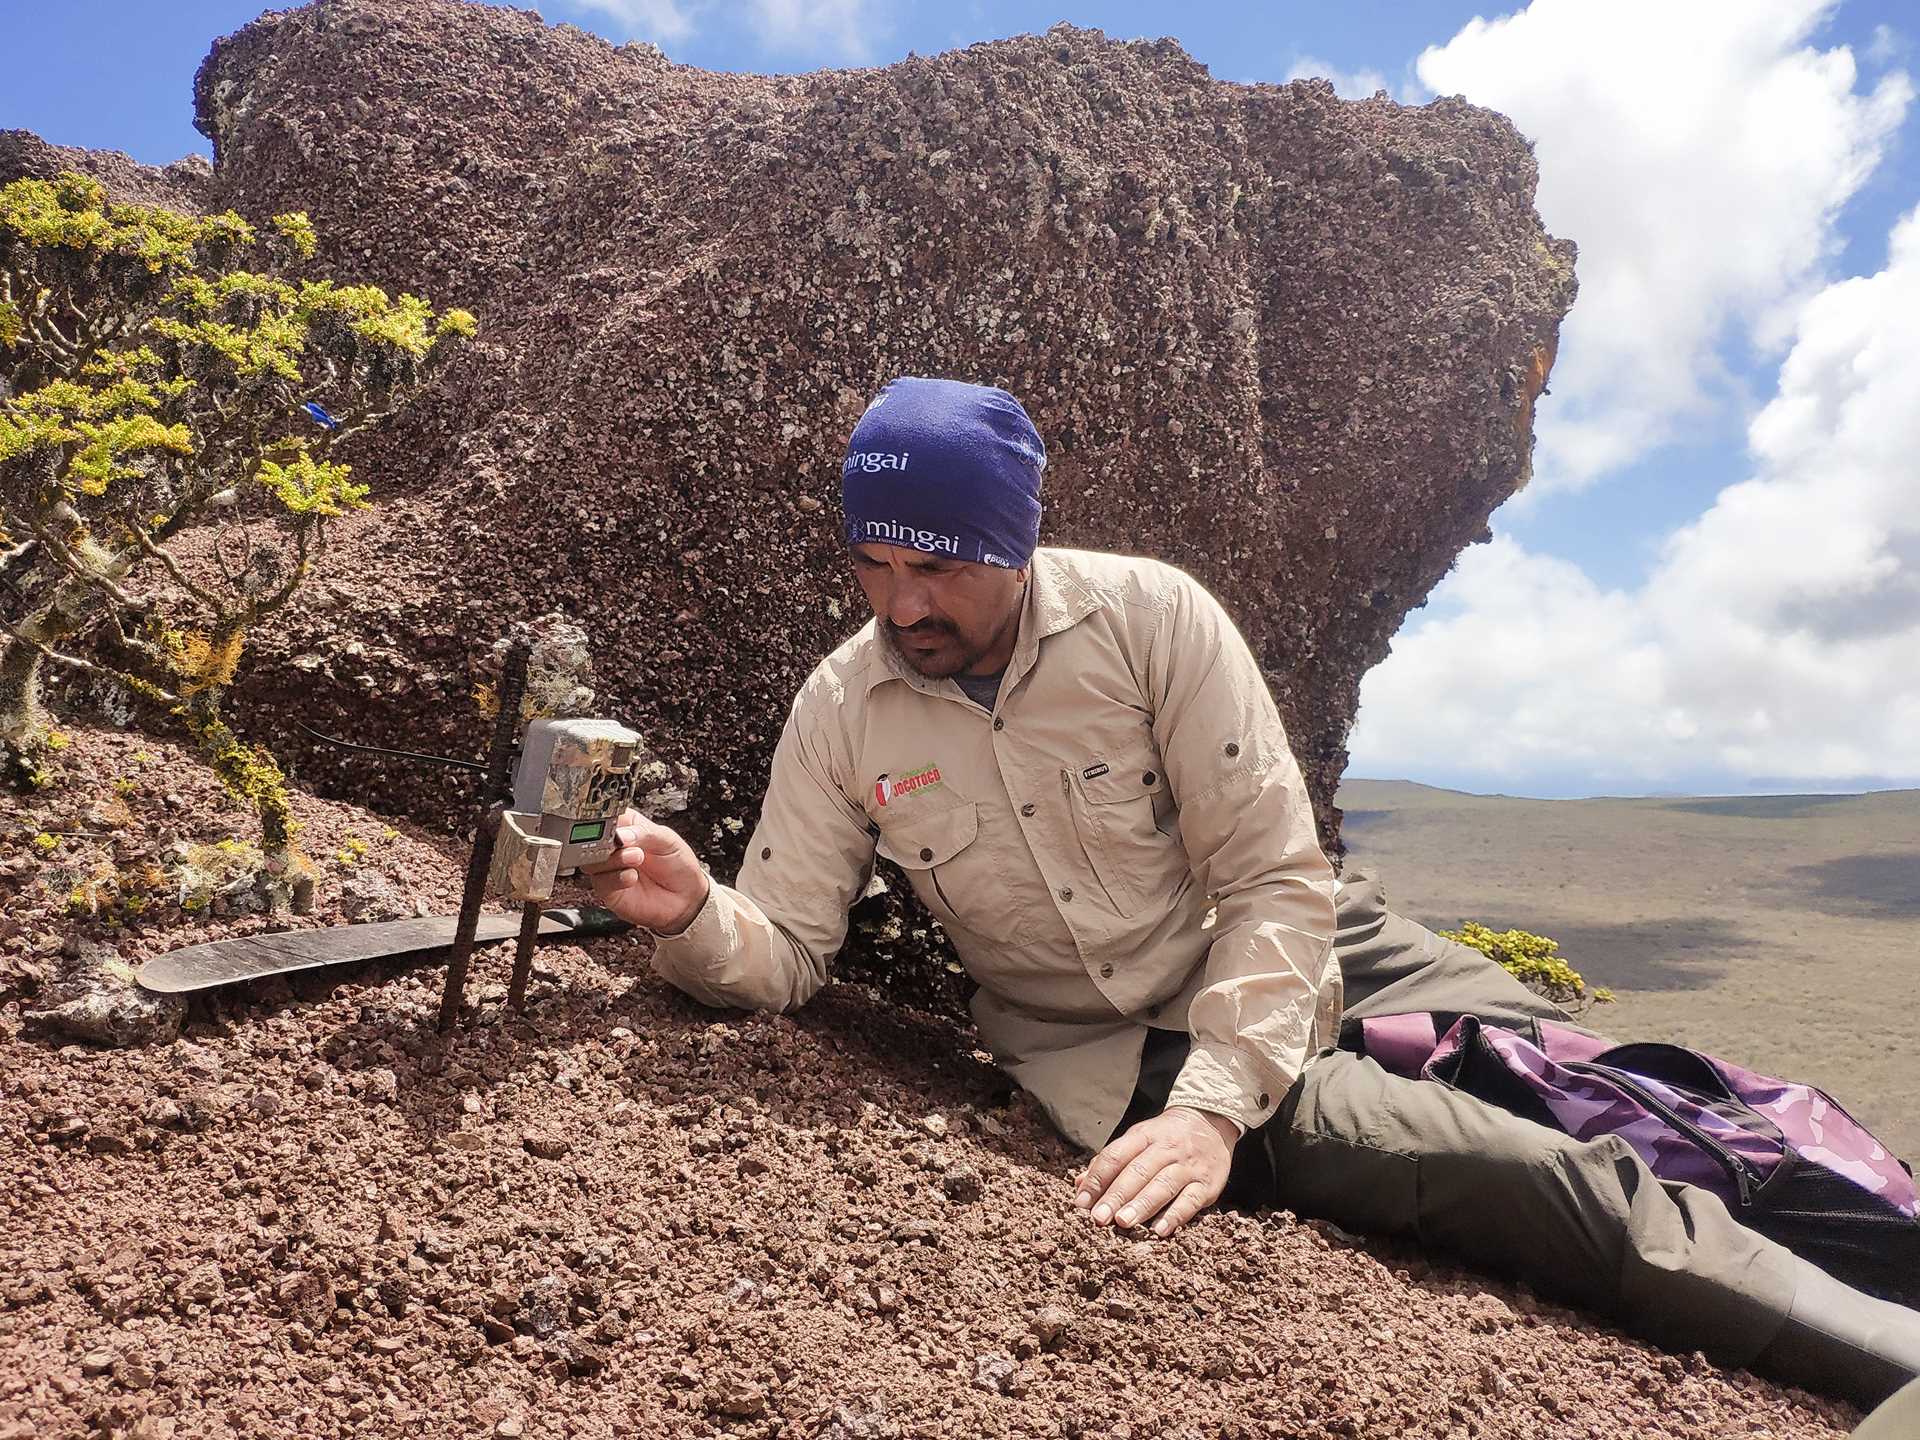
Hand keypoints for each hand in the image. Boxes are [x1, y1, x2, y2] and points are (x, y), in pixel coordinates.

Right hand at [579, 807, 709, 933]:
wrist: (686, 897)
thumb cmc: (678, 864)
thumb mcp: (667, 840)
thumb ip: (644, 833)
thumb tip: (621, 835)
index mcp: (627, 826)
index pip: (606, 816)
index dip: (607, 819)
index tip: (616, 825)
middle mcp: (614, 846)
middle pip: (592, 838)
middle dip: (607, 840)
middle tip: (624, 842)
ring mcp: (610, 867)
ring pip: (592, 860)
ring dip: (614, 859)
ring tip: (636, 858)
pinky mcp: (609, 889)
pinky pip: (600, 881)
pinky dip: (615, 878)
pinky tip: (632, 877)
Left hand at [1072, 1105, 1237, 1237]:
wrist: (1211, 1121)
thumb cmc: (1165, 1137)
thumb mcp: (1138, 1139)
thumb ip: (1109, 1162)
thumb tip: (1079, 1185)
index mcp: (1144, 1135)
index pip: (1116, 1155)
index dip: (1097, 1179)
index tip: (1082, 1202)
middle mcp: (1166, 1149)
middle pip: (1138, 1172)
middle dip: (1116, 1196)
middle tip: (1099, 1218)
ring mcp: (1188, 1166)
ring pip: (1163, 1185)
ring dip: (1142, 1205)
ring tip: (1123, 1222)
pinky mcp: (1208, 1183)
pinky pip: (1191, 1200)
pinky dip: (1175, 1216)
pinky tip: (1160, 1230)